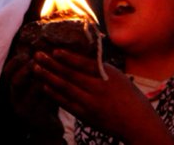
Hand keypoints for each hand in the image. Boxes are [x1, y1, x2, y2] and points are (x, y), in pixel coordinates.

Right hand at [6, 49, 61, 126]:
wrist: (47, 129)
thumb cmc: (43, 102)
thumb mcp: (37, 85)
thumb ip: (37, 70)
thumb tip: (44, 45)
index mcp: (13, 89)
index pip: (7, 73)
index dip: (15, 61)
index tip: (26, 52)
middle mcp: (15, 99)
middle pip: (15, 81)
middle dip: (27, 68)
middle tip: (38, 59)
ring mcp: (25, 110)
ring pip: (32, 91)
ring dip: (43, 77)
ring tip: (51, 68)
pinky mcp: (37, 118)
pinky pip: (45, 102)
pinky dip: (53, 90)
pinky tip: (61, 83)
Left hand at [31, 49, 167, 139]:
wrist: (137, 123)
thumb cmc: (129, 96)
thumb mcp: (117, 76)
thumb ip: (98, 68)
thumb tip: (78, 56)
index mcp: (107, 75)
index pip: (83, 63)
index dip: (67, 57)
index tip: (54, 50)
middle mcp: (98, 88)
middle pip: (70, 74)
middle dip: (52, 64)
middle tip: (37, 55)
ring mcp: (91, 103)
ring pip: (65, 88)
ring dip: (49, 77)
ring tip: (36, 68)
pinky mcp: (86, 115)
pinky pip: (66, 103)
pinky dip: (55, 94)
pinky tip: (45, 86)